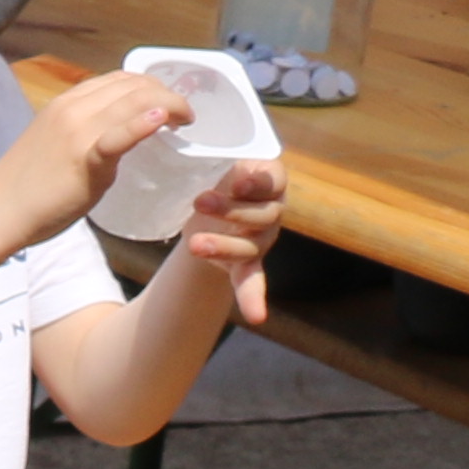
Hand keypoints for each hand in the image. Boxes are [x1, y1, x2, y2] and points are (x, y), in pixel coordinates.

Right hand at [0, 68, 181, 250]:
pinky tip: (163, 120)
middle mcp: (73, 109)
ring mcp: (78, 131)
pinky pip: (119, 135)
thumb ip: (87, 132)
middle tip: (183, 117)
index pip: (119, 79)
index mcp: (66, 103)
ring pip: (134, 102)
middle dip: (167, 95)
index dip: (152, 86)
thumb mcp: (56, 142)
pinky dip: (143, 124)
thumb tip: (120, 135)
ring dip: (170, 106)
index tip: (167, 106)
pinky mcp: (85, 158)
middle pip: (134, 86)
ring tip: (185, 123)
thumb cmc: (26, 185)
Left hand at [178, 155, 287, 311]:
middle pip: (262, 214)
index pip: (273, 180)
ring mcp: (261, 239)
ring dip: (225, 246)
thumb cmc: (215, 175)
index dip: (258, 181)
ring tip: (195, 244)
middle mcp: (272, 210)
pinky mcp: (247, 262)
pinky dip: (254, 297)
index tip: (239, 178)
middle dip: (232, 210)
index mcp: (269, 181)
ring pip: (252, 246)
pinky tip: (257, 316)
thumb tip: (218, 152)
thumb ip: (220, 157)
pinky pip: (254, 280)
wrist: (207, 206)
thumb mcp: (215, 160)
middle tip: (200, 202)